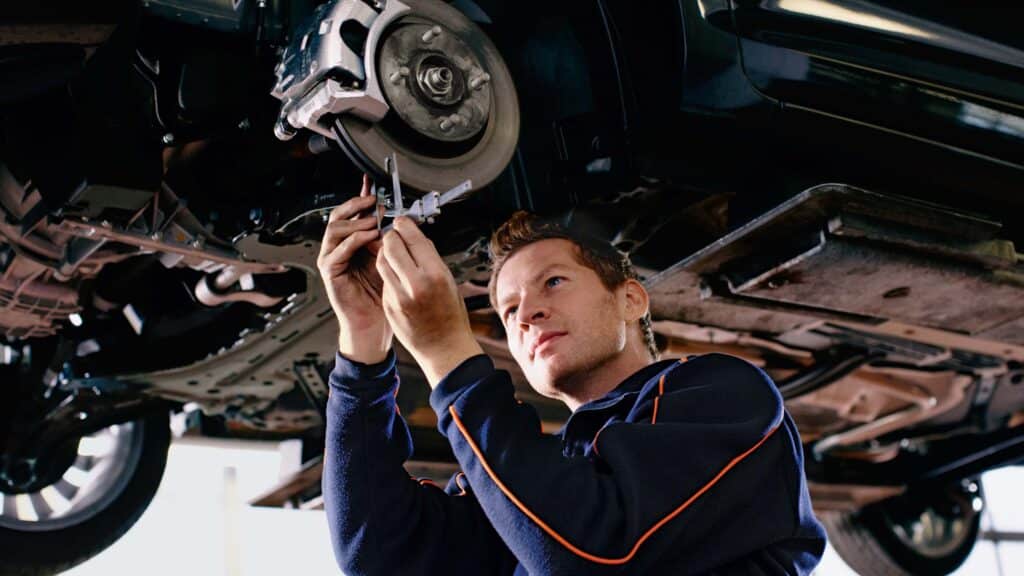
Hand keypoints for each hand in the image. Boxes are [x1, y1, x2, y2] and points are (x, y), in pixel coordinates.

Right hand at [317, 175, 391, 363]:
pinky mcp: (330, 272)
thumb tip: (395, 215)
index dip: (360, 196)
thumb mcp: (388, 257)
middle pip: (339, 215)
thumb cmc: (383, 292)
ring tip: (374, 222)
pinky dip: (352, 241)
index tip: (372, 182)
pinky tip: (367, 237)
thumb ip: (387, 237)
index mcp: (353, 240)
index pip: (353, 212)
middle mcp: (339, 246)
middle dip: (357, 205)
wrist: (376, 322)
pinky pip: (336, 251)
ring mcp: (332, 258)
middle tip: (374, 203)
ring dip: (356, 222)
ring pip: (335, 229)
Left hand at [375, 217, 482, 386]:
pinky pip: (384, 279)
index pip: (412, 238)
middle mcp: (415, 284)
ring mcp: (399, 296)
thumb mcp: (449, 281)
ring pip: (382, 260)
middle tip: (395, 235)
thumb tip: (416, 238)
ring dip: (385, 253)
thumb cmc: (451, 317)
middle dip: (391, 236)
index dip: (404, 225)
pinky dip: (388, 273)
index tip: (402, 222)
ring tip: (395, 254)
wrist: (444, 349)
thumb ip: (430, 259)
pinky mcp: (389, 305)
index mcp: (435, 274)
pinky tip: (397, 276)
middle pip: (391, 245)